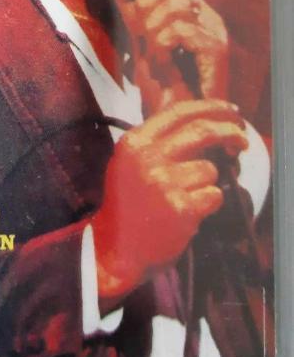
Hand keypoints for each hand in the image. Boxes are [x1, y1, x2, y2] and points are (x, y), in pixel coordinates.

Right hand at [93, 99, 247, 308]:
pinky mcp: (180, 208)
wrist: (114, 249)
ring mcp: (164, 182)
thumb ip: (158, 140)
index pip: (180, 111)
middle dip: (230, 132)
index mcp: (135, 142)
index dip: (212, 107)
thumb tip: (204, 121)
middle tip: (242, 140)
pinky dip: (208, 204)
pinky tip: (188, 213)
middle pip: (202, 131)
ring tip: (186, 198)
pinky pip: (214, 195)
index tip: (231, 111)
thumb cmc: (127, 205)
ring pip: (210, 170)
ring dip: (207, 184)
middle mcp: (147, 157)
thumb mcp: (129, 162)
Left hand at [116, 0, 227, 112]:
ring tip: (156, 55)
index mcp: (191, 13)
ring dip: (154, 31)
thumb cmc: (168, 90)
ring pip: (175, 5)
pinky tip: (164, 64)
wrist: (184, 121)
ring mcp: (213, 30)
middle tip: (141, 35)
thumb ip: (136, 21)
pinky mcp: (215, 47)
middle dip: (146, 5)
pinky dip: (163, 46)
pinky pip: (179, 30)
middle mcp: (206, 16)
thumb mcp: (144, 48)